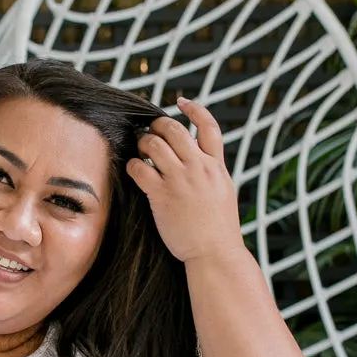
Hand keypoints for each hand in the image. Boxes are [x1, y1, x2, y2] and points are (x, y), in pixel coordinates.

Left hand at [127, 97, 244, 264]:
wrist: (215, 253)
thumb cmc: (218, 231)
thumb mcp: (224, 193)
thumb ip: (213, 174)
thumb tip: (203, 162)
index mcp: (216, 166)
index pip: (209, 126)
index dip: (194, 109)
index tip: (181, 102)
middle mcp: (199, 167)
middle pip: (174, 129)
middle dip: (157, 126)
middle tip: (149, 133)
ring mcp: (180, 180)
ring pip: (154, 144)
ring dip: (142, 143)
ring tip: (139, 151)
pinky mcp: (162, 195)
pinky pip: (140, 169)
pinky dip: (133, 165)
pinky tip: (133, 170)